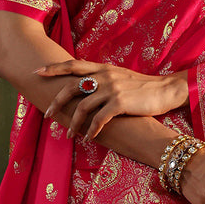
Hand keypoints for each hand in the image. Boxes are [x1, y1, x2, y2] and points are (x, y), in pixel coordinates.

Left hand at [35, 60, 188, 140]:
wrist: (166, 90)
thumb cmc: (142, 87)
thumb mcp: (120, 77)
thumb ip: (103, 78)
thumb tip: (85, 87)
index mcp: (103, 68)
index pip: (73, 65)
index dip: (54, 68)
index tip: (37, 72)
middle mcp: (105, 76)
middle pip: (72, 87)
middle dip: (57, 101)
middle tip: (48, 114)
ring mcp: (112, 89)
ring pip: (83, 107)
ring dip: (74, 123)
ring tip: (70, 134)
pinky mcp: (120, 103)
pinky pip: (99, 119)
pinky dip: (91, 130)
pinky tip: (89, 137)